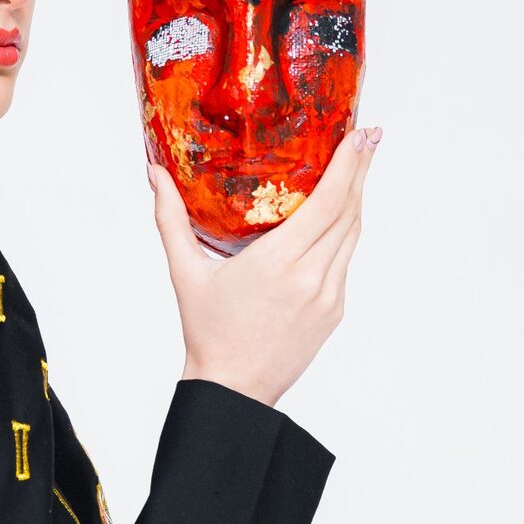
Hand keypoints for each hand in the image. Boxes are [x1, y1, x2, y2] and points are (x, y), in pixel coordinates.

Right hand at [150, 125, 379, 406]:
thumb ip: (170, 219)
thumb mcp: (185, 273)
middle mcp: (311, 276)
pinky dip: (343, 234)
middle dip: (361, 170)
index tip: (362, 134)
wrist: (233, 388)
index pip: (328, 201)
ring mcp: (328, 295)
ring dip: (356, 200)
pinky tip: (336, 219)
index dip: (349, 164)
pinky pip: (345, 261)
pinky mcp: (334, 310)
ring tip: (356, 170)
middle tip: (368, 136)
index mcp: (277, 262)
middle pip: (349, 211)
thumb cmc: (207, 332)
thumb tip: (155, 174)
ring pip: (352, 235)